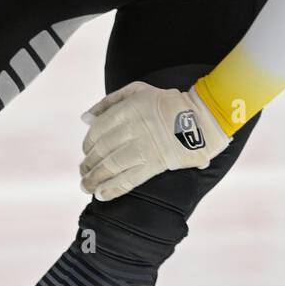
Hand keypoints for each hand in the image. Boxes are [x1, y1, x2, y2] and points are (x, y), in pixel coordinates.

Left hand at [79, 81, 230, 201]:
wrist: (201, 117)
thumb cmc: (166, 103)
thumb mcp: (138, 90)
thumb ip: (109, 102)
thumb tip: (84, 118)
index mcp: (129, 108)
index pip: (98, 129)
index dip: (88, 143)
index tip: (86, 152)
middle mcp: (134, 127)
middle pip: (102, 149)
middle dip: (89, 164)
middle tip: (83, 173)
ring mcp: (145, 146)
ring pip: (111, 165)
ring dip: (94, 179)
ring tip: (86, 186)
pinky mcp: (156, 163)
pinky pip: (129, 179)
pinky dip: (112, 189)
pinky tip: (101, 195)